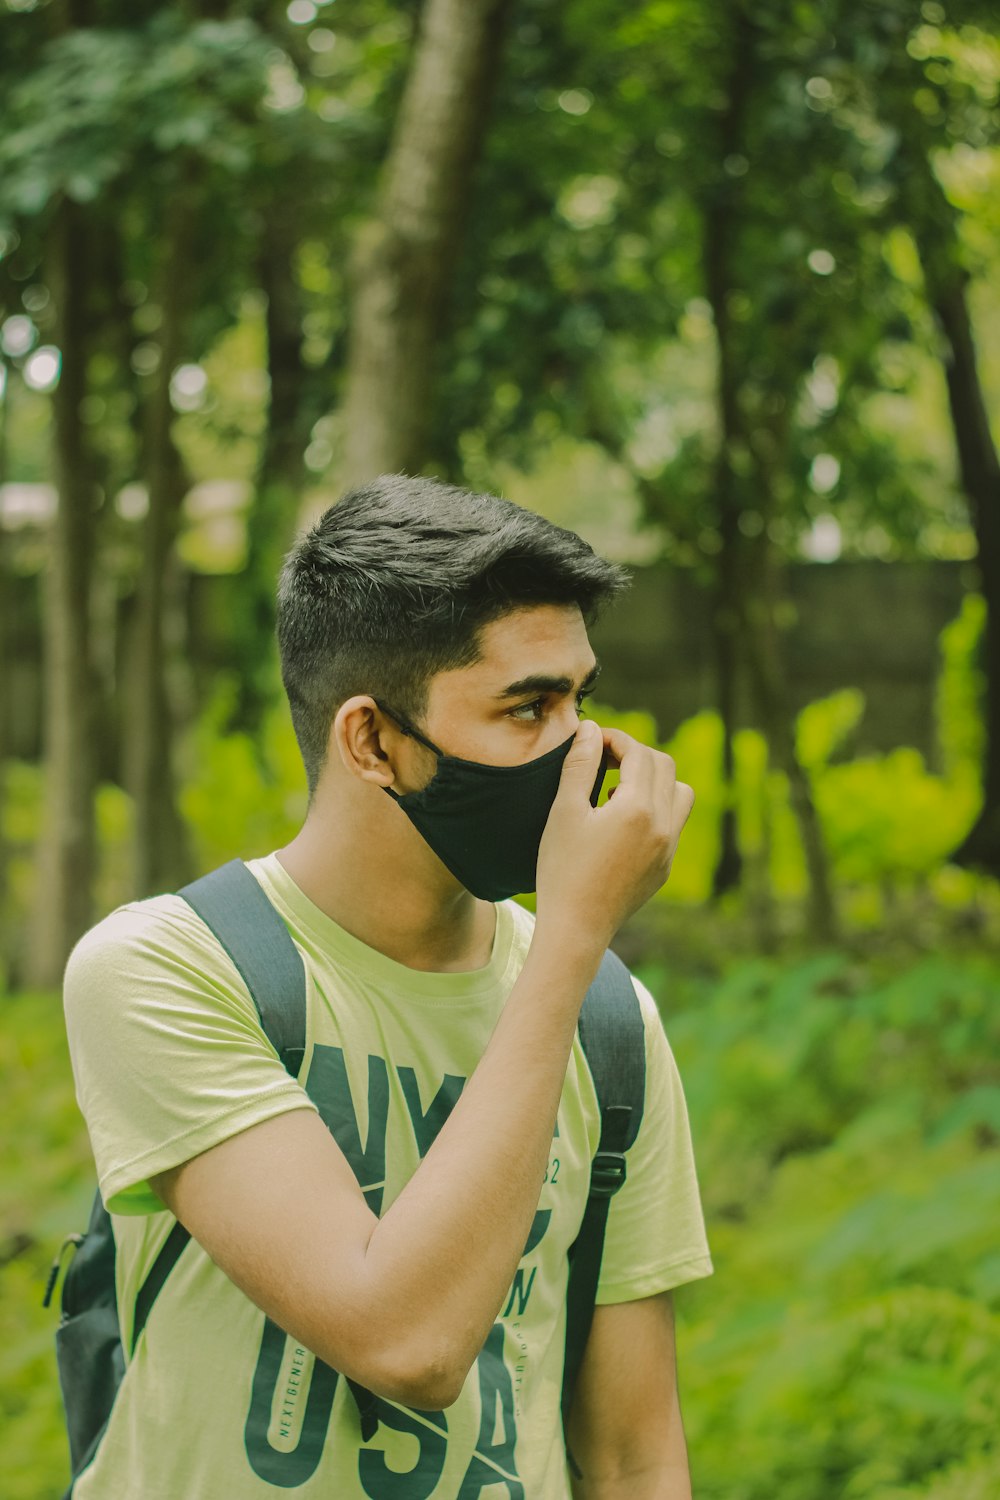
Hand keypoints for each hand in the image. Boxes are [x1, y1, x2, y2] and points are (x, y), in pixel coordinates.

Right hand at [535, 720, 693, 951]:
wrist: (576, 928)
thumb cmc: (562, 869)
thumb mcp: (563, 811)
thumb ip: (580, 764)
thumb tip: (592, 728)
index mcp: (638, 808)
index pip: (638, 753)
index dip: (615, 739)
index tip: (592, 742)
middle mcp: (663, 825)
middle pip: (664, 766)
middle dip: (635, 755)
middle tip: (602, 761)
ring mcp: (669, 848)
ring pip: (680, 793)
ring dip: (653, 780)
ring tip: (618, 790)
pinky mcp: (665, 867)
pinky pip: (674, 823)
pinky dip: (655, 808)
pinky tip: (620, 822)